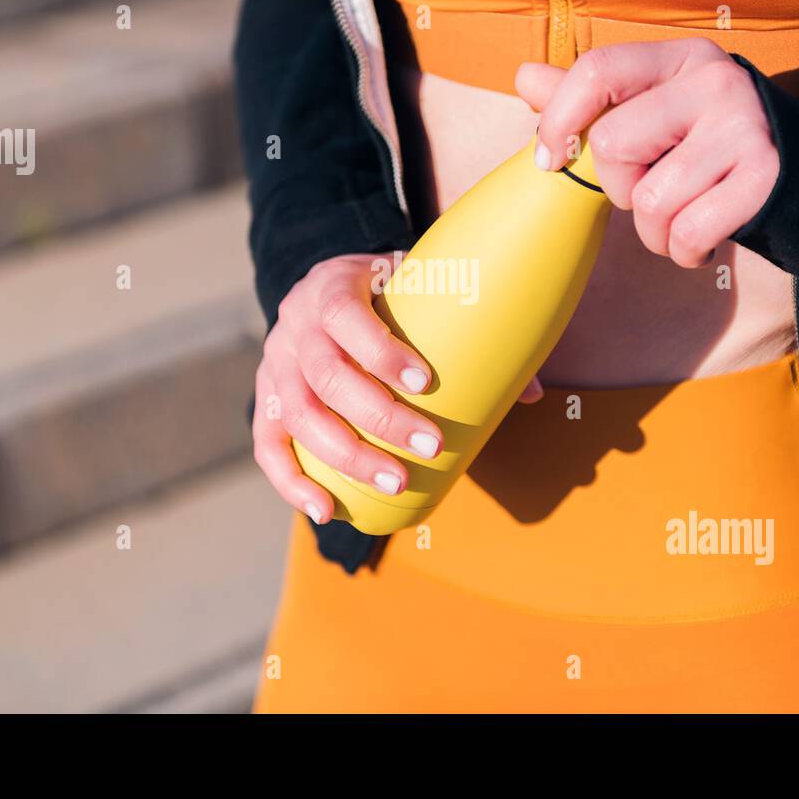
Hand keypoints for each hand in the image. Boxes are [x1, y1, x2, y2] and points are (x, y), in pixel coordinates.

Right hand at [253, 254, 542, 523]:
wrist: (326, 289)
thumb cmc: (386, 295)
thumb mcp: (419, 291)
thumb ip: (468, 329)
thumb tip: (533, 395)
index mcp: (332, 287)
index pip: (347, 316)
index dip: (382, 351)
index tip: (426, 383)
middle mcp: (294, 325)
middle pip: (327, 376)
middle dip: (378, 418)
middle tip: (430, 445)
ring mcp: (274, 365)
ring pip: (299, 416)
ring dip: (347, 456)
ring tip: (395, 482)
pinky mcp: (265, 400)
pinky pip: (268, 446)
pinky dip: (293, 483)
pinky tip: (326, 511)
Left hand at [516, 39, 780, 268]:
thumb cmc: (712, 147)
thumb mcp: (658, 110)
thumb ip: (593, 98)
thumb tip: (525, 77)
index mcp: (679, 58)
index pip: (598, 71)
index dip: (560, 119)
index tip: (550, 159)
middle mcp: (713, 82)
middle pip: (613, 145)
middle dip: (621, 190)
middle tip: (653, 192)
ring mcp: (743, 127)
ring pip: (650, 200)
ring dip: (656, 232)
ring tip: (683, 220)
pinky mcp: (765, 177)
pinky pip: (689, 231)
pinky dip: (686, 250)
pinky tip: (704, 239)